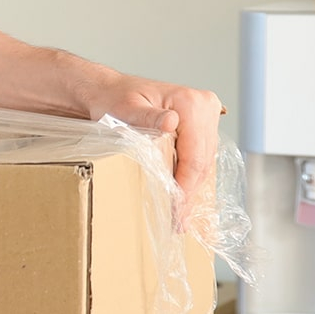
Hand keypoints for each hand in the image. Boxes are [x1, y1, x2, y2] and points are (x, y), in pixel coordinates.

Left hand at [92, 78, 221, 231]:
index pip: (195, 155)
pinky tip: (184, 197)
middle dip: (190, 194)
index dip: (186, 187)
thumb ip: (147, 117)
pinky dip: (191, 177)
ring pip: (204, 162)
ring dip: (192, 190)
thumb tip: (171, 122)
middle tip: (178, 222)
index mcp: (192, 103)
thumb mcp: (125, 108)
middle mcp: (204, 107)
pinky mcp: (201, 126)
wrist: (109, 91)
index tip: (177, 210)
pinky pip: (201, 156)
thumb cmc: (113, 99)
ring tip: (181, 217)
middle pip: (203, 161)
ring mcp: (206, 116)